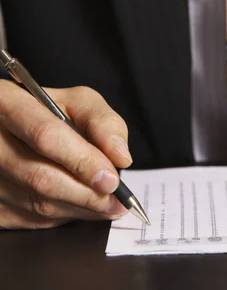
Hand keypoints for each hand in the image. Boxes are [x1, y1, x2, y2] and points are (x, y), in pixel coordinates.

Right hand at [0, 80, 132, 229]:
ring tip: (108, 206)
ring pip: (36, 203)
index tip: (111, 178)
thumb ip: (103, 122)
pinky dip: (62, 216)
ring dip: (79, 209)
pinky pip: (30, 220)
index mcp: (8, 103)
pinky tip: (78, 206)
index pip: (46, 136)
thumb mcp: (76, 101)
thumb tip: (120, 157)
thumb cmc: (46, 110)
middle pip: (40, 176)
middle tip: (117, 201)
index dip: (83, 161)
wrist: (7, 127)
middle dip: (86, 193)